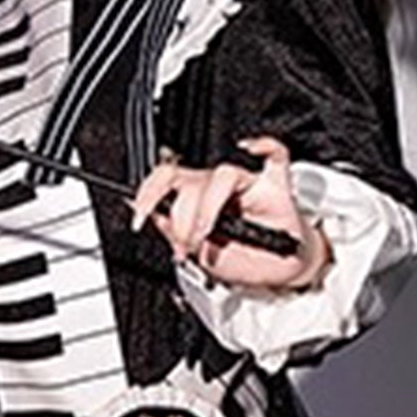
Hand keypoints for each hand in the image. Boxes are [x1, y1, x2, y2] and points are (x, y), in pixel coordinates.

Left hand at [129, 134, 328, 294]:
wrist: (279, 271)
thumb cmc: (242, 258)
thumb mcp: (199, 256)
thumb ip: (174, 233)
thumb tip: (153, 217)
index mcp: (193, 197)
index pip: (164, 180)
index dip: (147, 196)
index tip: (137, 220)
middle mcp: (216, 186)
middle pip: (189, 179)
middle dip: (180, 215)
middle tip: (184, 243)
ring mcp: (247, 183)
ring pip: (223, 174)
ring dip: (207, 209)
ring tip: (206, 236)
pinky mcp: (277, 185)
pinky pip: (275, 154)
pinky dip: (264, 146)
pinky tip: (251, 149)